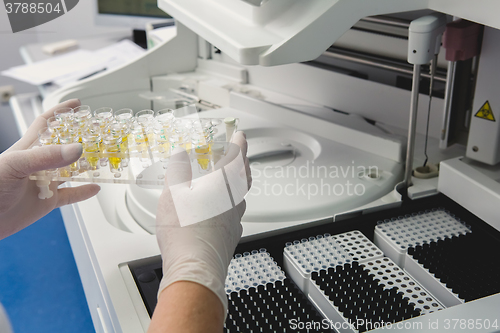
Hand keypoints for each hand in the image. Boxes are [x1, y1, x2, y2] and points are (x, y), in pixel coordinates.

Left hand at [0, 99, 99, 239]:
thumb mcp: (15, 165)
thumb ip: (46, 157)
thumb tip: (76, 149)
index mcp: (27, 149)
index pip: (45, 124)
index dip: (60, 113)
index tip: (76, 105)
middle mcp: (38, 164)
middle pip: (63, 147)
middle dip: (80, 139)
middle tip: (97, 134)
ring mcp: (43, 182)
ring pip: (70, 171)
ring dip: (86, 166)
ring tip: (102, 159)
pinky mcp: (47, 201)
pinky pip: (70, 195)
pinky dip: (83, 192)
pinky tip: (95, 188)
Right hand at [156, 131, 250, 315]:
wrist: (196, 269)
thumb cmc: (185, 232)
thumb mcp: (173, 193)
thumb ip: (178, 171)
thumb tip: (180, 155)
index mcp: (223, 185)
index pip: (237, 157)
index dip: (239, 143)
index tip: (240, 135)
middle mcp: (234, 201)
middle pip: (243, 176)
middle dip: (241, 163)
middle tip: (237, 156)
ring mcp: (235, 220)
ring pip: (239, 196)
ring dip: (235, 185)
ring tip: (225, 182)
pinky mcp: (231, 236)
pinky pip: (234, 214)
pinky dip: (228, 206)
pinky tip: (219, 212)